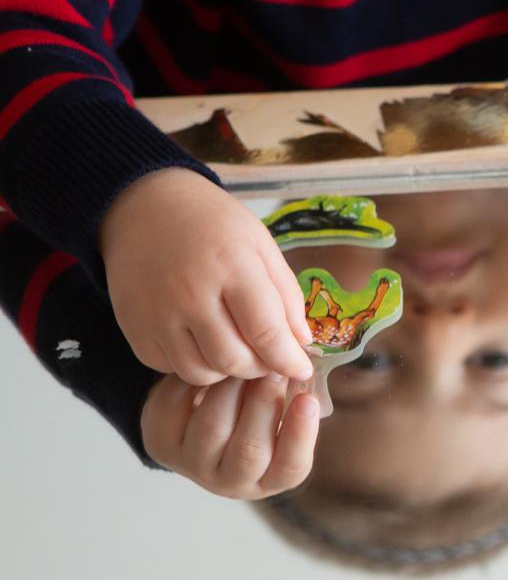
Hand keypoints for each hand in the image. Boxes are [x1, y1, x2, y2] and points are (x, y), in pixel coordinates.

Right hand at [101, 169, 313, 385]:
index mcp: (230, 267)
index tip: (302, 370)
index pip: (266, 332)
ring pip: (201, 372)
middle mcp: (189, 295)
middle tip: (268, 356)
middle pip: (233, 360)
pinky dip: (192, 363)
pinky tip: (201, 342)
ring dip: (226, 370)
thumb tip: (301, 342)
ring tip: (235, 347)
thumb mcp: (260, 243)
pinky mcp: (133, 328)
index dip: (289, 360)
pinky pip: (169, 368)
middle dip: (260, 367)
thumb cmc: (210, 222)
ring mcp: (156, 314)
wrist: (142, 207)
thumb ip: (285, 293)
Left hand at [142, 375, 319, 499]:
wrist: (195, 425)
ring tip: (241, 360)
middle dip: (264, 403)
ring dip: (231, 387)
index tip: (309, 399)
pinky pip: (177, 408)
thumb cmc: (250, 417)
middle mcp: (229, 481)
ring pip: (212, 426)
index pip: (290, 468)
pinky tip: (207, 364)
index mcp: (267, 479)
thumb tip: (303, 368)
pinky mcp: (161, 443)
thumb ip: (292, 403)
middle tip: (273, 368)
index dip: (301, 435)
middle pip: (249, 449)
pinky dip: (195, 380)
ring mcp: (191, 465)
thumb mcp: (277, 419)